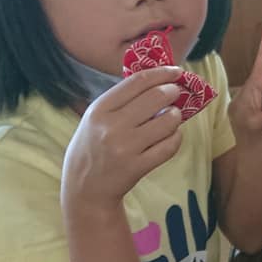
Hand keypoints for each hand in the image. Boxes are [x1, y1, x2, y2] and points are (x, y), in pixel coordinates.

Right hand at [62, 66, 184, 207]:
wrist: (85, 190)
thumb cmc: (93, 147)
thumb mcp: (95, 118)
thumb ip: (122, 100)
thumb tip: (160, 79)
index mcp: (99, 109)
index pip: (138, 81)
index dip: (162, 73)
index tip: (176, 71)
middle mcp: (111, 126)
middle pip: (157, 97)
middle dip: (173, 92)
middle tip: (176, 93)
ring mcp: (125, 148)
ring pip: (169, 120)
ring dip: (176, 116)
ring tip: (171, 118)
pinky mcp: (137, 166)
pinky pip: (170, 145)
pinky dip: (176, 138)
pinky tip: (170, 137)